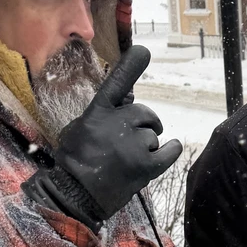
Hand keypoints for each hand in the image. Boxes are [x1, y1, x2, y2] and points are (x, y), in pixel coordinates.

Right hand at [23, 47, 181, 227]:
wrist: (77, 195)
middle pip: (145, 113)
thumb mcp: (79, 128)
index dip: (131, 67)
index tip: (144, 51)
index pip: (117, 84)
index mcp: (97, 112)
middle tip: (134, 138)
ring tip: (129, 159)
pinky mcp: (146, 166)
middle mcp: (117, 124)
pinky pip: (168, 152)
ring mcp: (133, 145)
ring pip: (153, 136)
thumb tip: (128, 98)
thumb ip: (102, 113)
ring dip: (147, 145)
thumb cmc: (75, 161)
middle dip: (144, 123)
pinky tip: (171, 147)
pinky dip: (170, 150)